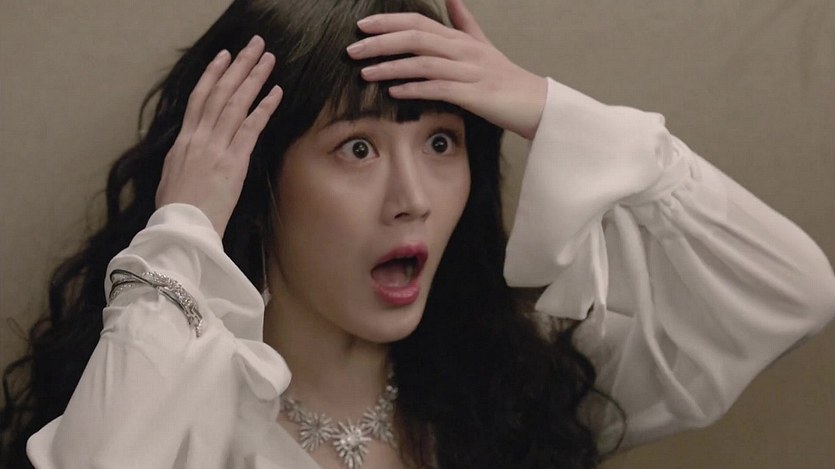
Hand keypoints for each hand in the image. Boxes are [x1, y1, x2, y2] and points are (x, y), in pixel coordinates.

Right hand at [156, 35, 282, 236]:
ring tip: (267, 59)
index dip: (213, 75)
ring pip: (236, 104)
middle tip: (253, 45)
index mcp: (183, 141)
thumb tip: (187, 148)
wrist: (181, 228)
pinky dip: (264, 108)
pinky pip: (251, 128)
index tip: (224, 57)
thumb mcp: (171, 176)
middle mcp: (199, 138)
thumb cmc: (176, 211)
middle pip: (220, 93)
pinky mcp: (234, 162)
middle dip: (238, 66)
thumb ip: (182, 157)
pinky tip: (275, 92)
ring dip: (254, 79)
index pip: (199, 98)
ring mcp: (216, 147)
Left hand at [347, 0, 546, 139]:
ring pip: (422, 62)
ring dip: (390, 68)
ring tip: (365, 74)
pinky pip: (438, 88)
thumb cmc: (505, 78)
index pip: (418, 23)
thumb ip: (464, 22)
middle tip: (352, 50)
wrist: (535, 104)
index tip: (362, 26)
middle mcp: (463, 50)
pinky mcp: (473, 94)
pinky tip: (394, 93)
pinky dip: (414, 89)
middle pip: (415, 38)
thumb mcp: (483, 45)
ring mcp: (468, 71)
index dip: (388, 22)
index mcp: (460, 38)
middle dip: (380, 42)